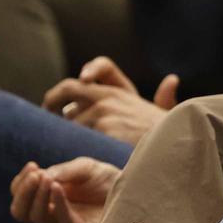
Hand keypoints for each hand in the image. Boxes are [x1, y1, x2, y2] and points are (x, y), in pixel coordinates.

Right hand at [9, 155, 121, 222]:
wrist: (137, 191)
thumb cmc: (108, 181)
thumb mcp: (85, 168)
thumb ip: (63, 171)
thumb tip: (42, 177)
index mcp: (49, 199)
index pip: (20, 197)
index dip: (20, 183)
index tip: (33, 166)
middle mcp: (52, 214)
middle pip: (20, 212)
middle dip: (23, 192)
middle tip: (36, 175)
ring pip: (36, 217)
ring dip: (36, 195)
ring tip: (46, 178)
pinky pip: (62, 221)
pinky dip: (57, 203)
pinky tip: (57, 187)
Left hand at [40, 56, 177, 143]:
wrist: (175, 148)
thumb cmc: (167, 135)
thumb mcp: (166, 112)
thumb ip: (164, 97)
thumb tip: (171, 80)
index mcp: (122, 90)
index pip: (100, 67)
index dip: (85, 72)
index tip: (78, 84)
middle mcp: (109, 97)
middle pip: (68, 89)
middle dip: (52, 101)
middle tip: (48, 114)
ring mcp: (104, 115)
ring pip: (68, 121)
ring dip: (62, 131)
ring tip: (61, 143)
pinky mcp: (101, 133)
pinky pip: (74, 138)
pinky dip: (69, 145)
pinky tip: (69, 155)